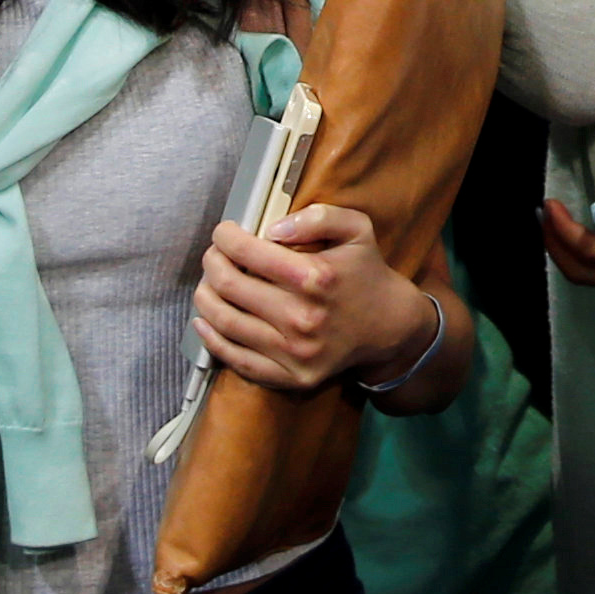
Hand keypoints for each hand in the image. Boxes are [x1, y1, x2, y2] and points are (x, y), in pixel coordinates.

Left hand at [193, 203, 437, 391]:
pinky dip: (213, 339)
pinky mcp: (292, 377)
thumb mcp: (357, 230)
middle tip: (214, 257)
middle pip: (229, 286)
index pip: (248, 252)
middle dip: (212, 264)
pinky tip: (206, 321)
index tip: (224, 233)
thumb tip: (273, 228)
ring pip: (225, 322)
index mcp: (315, 277)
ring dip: (205, 298)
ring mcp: (295, 352)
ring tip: (208, 284)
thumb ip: (319, 217)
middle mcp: (302, 317)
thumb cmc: (366, 274)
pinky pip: (238, 360)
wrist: (390, 326)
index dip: (225, 237)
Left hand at [539, 176, 594, 286]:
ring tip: (551, 220)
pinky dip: (580, 252)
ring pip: (588, 275)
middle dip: (554, 245)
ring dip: (564, 251)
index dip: (562, 229)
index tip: (549, 202)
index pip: (588, 250)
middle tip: (543, 212)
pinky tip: (577, 229)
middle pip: (580, 272)